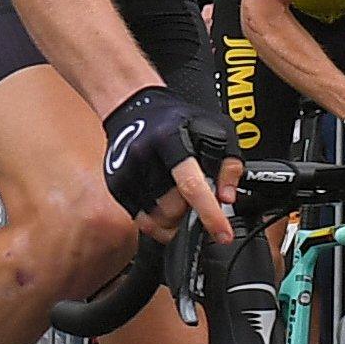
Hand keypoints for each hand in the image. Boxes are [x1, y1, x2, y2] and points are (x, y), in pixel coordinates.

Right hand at [101, 87, 243, 246]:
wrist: (136, 108)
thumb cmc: (179, 120)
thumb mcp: (216, 130)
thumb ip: (229, 163)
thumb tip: (226, 198)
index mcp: (171, 139)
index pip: (191, 186)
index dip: (210, 214)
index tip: (223, 234)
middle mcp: (144, 156)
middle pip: (173, 209)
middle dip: (190, 212)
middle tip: (196, 199)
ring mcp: (126, 172)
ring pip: (156, 220)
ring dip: (173, 220)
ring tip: (179, 198)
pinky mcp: (116, 185)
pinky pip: (139, 220)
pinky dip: (156, 220)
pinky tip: (163, 201)